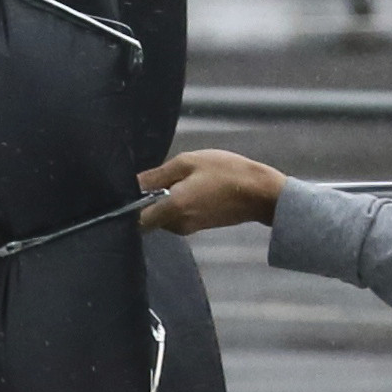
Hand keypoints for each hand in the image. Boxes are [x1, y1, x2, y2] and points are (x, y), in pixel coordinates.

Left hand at [135, 150, 284, 234]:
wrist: (261, 193)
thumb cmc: (225, 172)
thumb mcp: (189, 162)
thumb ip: (157, 175)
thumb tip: (133, 185)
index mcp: (172, 208)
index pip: (136, 221)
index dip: (130, 207)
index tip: (134, 190)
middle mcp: (177, 224)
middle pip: (149, 218)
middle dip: (150, 200)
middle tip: (163, 176)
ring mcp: (189, 228)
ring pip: (164, 216)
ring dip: (166, 200)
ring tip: (183, 179)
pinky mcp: (199, 227)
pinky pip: (178, 216)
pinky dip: (179, 204)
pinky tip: (193, 187)